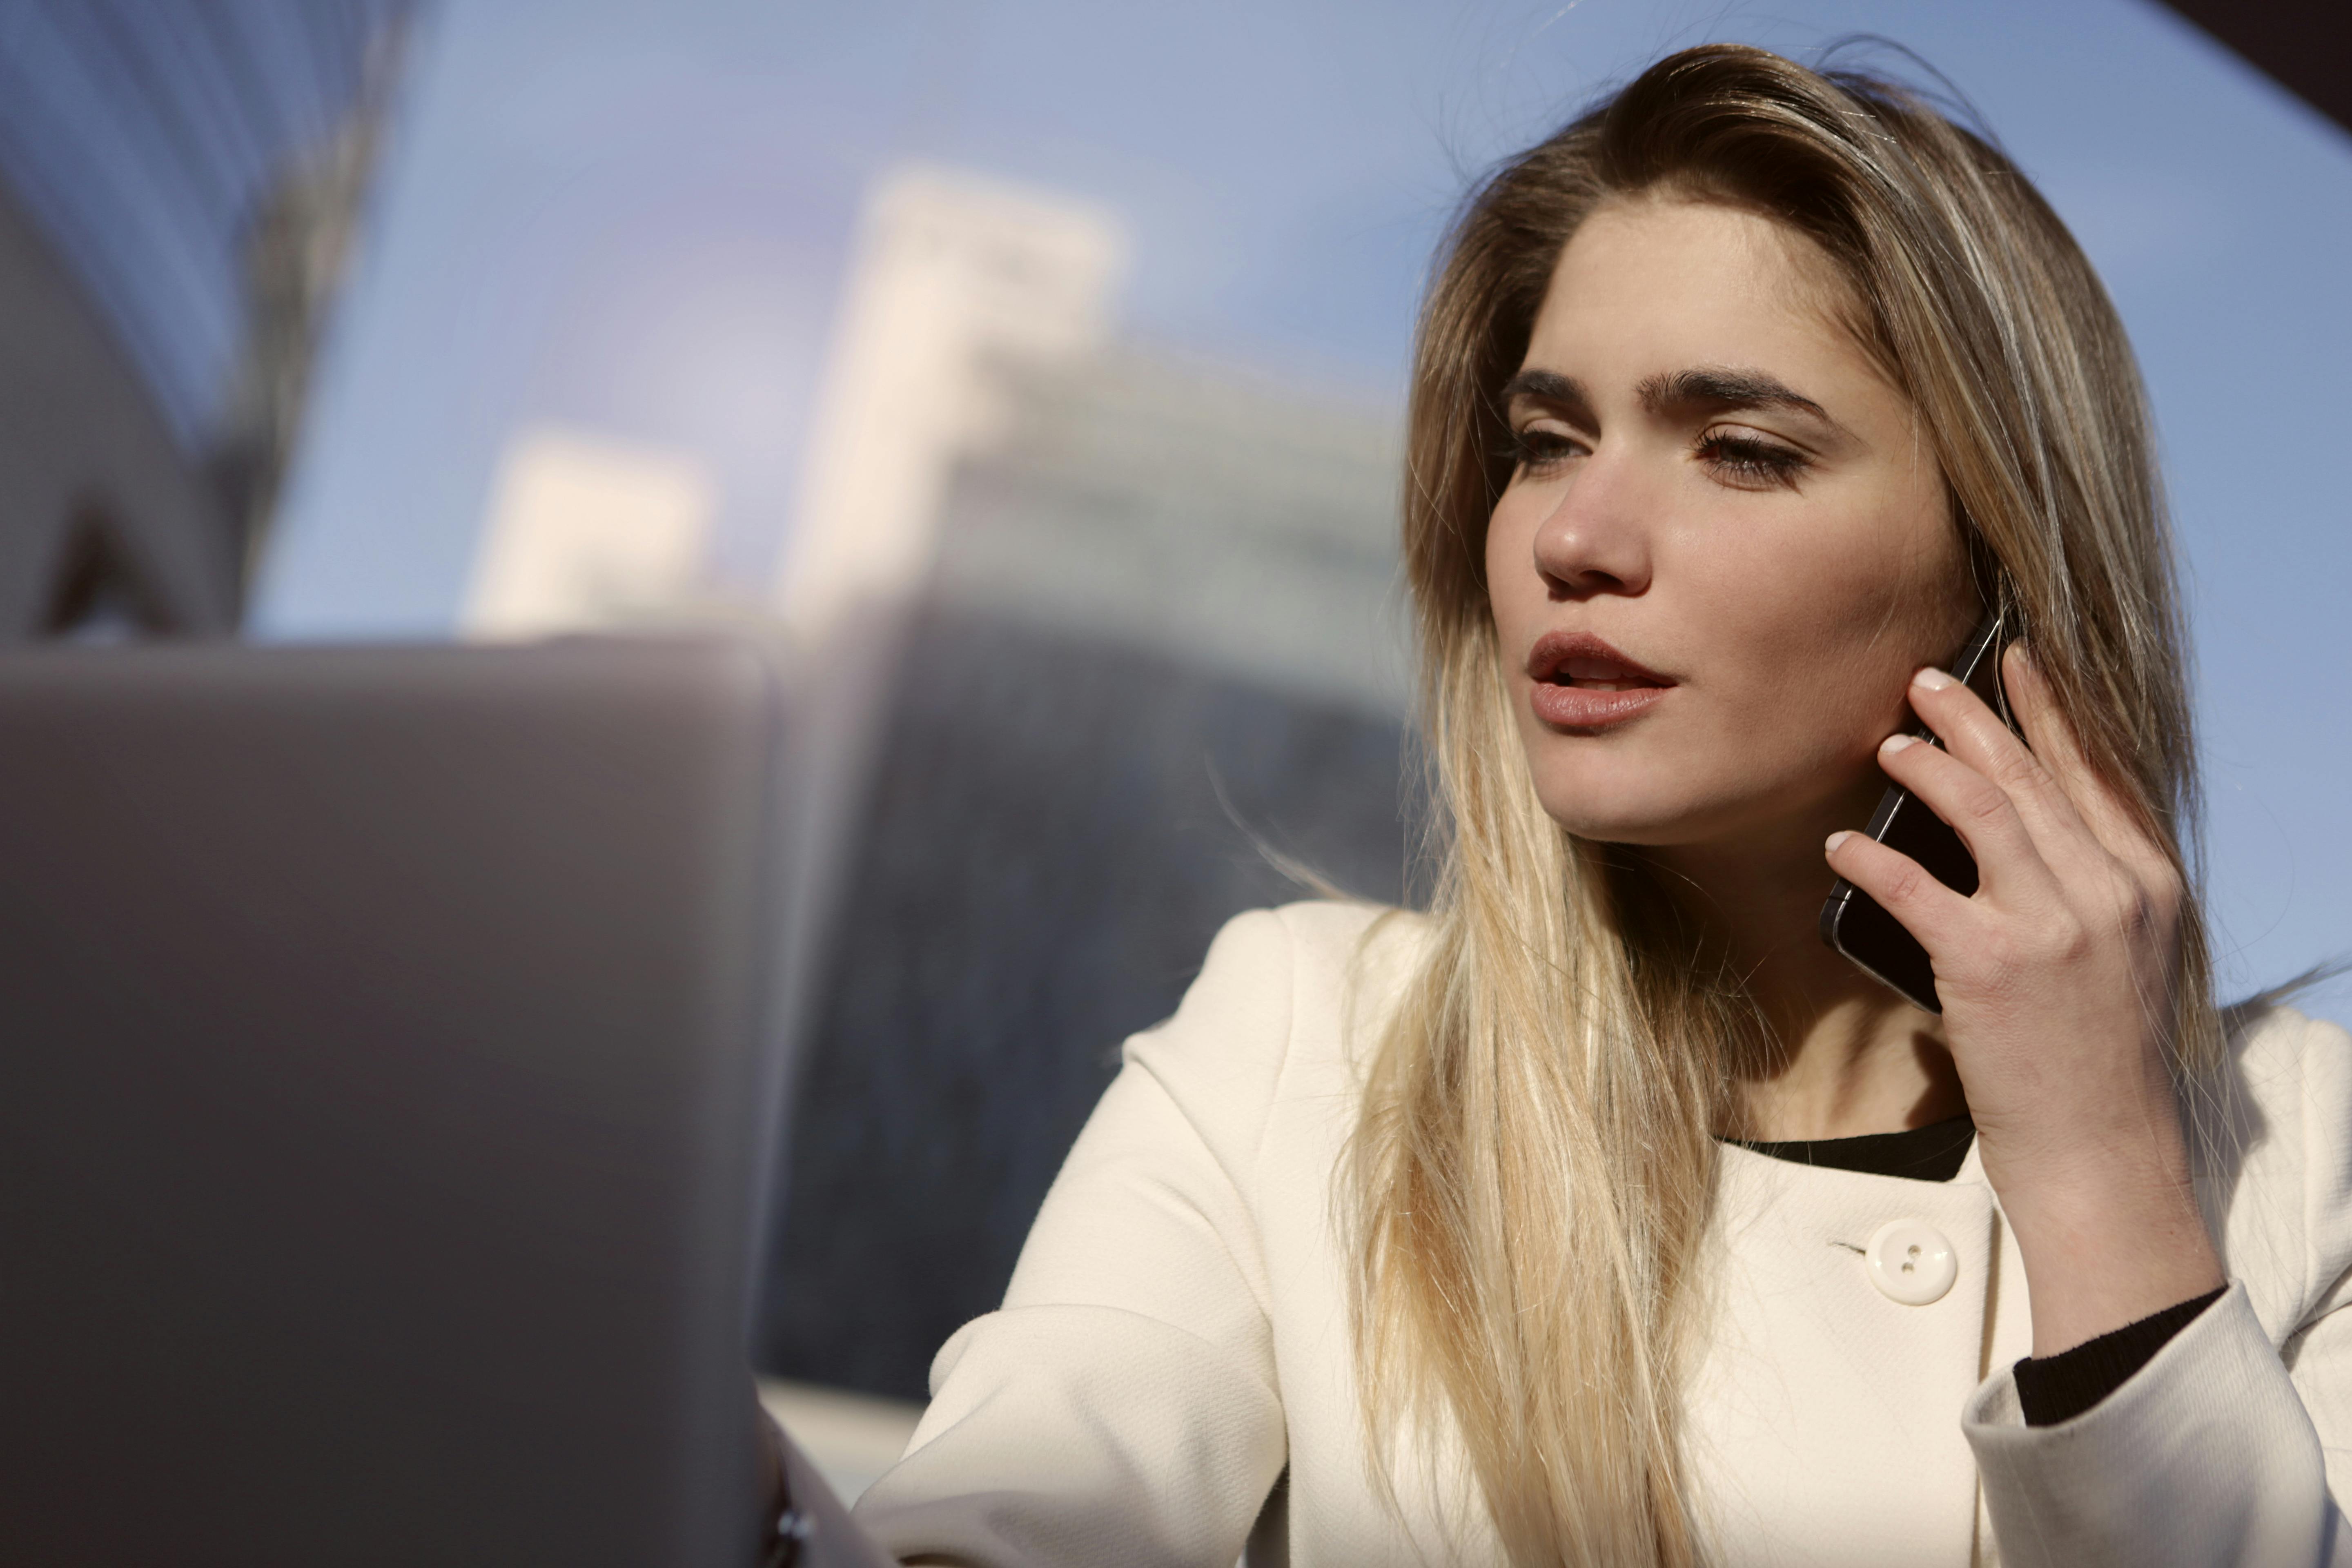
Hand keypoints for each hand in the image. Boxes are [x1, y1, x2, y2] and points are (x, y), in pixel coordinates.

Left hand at [1824, 644, 2221, 1354]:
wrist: (2103, 1150)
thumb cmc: (2098, 1059)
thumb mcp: (2125, 959)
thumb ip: (2089, 891)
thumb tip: (2025, 832)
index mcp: (2147, 886)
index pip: (2096, 773)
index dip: (2051, 711)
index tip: (2015, 663)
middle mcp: (2109, 893)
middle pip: (2032, 777)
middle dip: (1976, 718)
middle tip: (1925, 679)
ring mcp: (2053, 927)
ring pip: (1982, 811)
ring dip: (1927, 768)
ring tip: (1887, 744)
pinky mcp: (1992, 966)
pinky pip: (1915, 889)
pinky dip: (1871, 858)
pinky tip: (1841, 841)